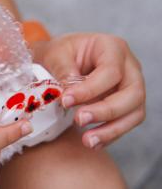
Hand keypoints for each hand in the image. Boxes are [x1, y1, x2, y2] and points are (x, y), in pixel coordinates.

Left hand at [32, 33, 144, 148]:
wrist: (63, 58)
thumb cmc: (61, 52)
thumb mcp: (56, 54)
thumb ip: (63, 70)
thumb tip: (69, 93)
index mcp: (112, 47)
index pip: (111, 71)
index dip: (90, 89)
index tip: (66, 101)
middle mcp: (128, 66)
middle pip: (132, 93)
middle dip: (106, 111)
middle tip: (79, 120)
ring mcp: (130, 85)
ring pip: (134, 112)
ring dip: (112, 130)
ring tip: (88, 141)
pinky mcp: (126, 103)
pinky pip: (127, 122)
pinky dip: (111, 134)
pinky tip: (93, 142)